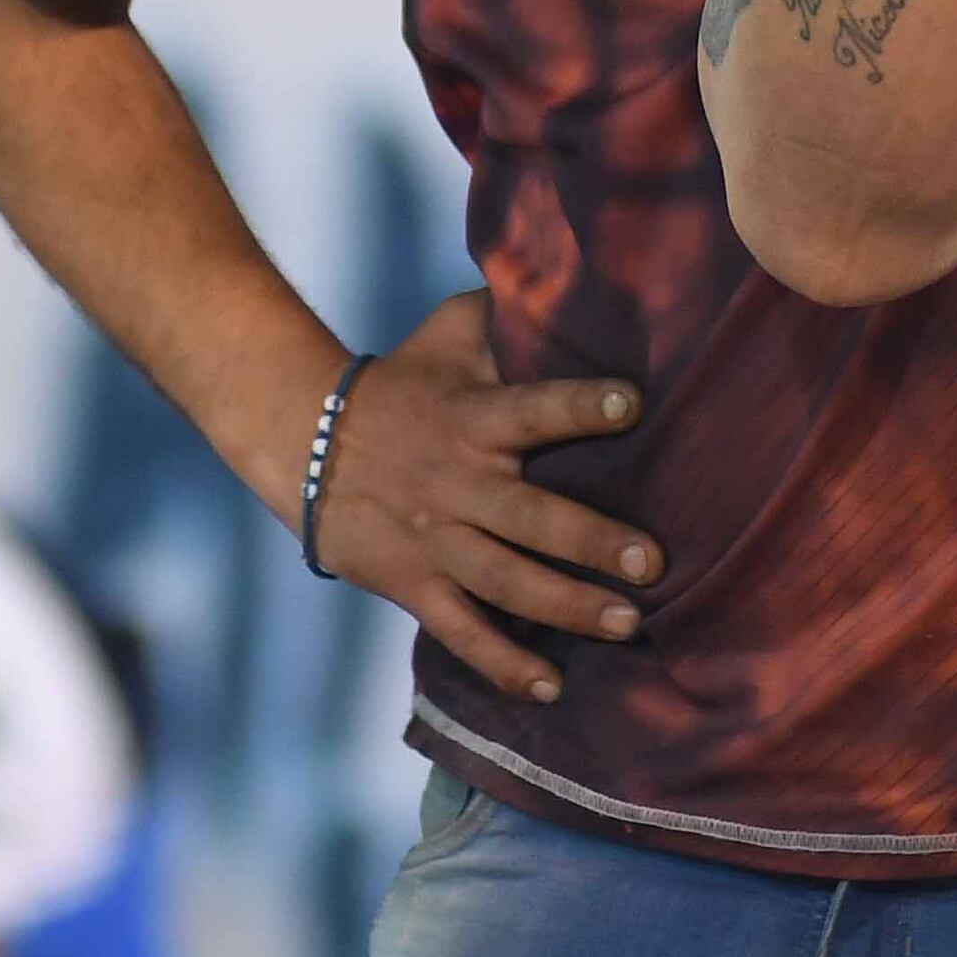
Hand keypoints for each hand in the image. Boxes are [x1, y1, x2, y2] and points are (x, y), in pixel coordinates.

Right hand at [311, 291, 665, 705]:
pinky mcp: (413, 583)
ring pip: (505, 581)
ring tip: (627, 623)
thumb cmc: (401, 382)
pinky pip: (461, 631)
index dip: (580, 405)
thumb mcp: (445, 335)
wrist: (303, 440)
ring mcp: (436, 539)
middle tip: (653, 563)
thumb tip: (564, 271)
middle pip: (530, 516)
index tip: (632, 404)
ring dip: (567, 606)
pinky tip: (549, 685)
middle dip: (591, 540)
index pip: (533, 407)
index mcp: (474, 417)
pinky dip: (502, 661)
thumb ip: (504, 313)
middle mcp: (459, 482)